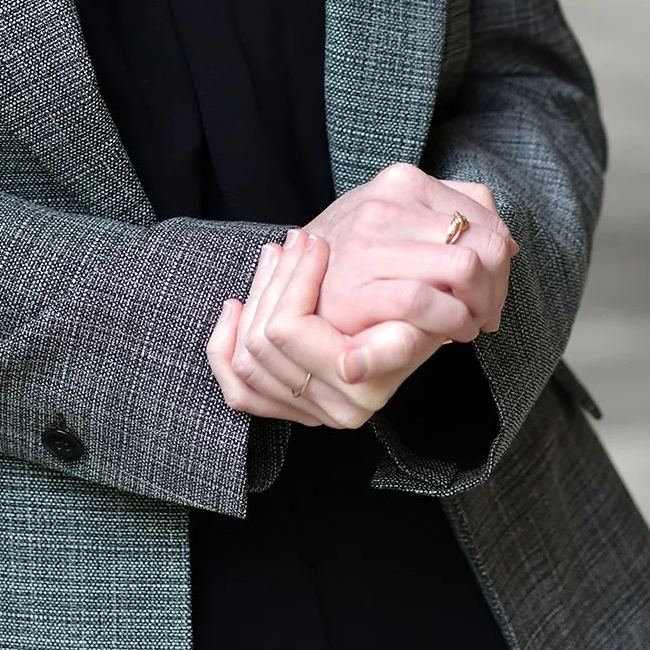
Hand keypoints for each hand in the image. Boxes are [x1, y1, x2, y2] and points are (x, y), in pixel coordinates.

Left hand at [206, 228, 443, 429]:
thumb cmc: (422, 307)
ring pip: (246, 355)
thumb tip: (347, 367)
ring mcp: (310, 411)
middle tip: (298, 239)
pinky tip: (234, 306)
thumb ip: (394, 340)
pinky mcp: (291, 406)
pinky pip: (240, 391)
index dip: (296, 279)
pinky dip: (225, 345)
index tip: (318, 243)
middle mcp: (333, 409)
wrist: (424, 326)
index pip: (287, 329)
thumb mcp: (416, 311)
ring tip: (278, 254)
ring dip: (258, 294)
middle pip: (262, 338)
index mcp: (359, 389)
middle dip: (276, 277)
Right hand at [308, 166, 517, 344]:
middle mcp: (386, 204)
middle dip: (497, 286)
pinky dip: (454, 322)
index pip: (486, 215)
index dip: (502, 259)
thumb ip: (452, 215)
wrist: (292, 285)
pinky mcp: (357, 289)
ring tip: (468, 323)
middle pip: (486, 244)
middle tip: (485, 312)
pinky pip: (428, 302)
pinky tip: (451, 333)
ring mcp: (369, 244)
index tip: (490, 289)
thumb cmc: (356, 258)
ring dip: (480, 306)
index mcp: (402, 181)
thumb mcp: (399, 219)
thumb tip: (508, 242)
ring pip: (466, 269)